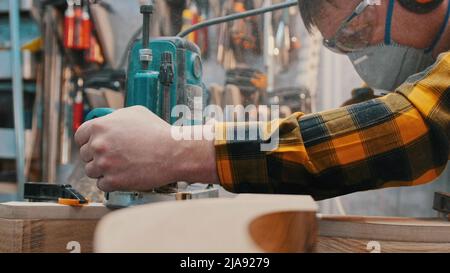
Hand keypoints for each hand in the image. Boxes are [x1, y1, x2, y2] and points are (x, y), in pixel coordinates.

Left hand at [75, 106, 218, 191]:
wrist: (173, 152)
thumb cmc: (157, 132)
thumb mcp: (135, 113)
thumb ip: (114, 117)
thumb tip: (107, 120)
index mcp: (100, 126)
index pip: (79, 136)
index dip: (87, 141)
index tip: (94, 146)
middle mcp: (98, 145)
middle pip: (85, 155)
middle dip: (97, 156)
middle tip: (114, 157)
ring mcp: (104, 164)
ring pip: (92, 171)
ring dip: (103, 170)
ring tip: (121, 166)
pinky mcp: (113, 181)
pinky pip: (102, 185)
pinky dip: (112, 182)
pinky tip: (124, 175)